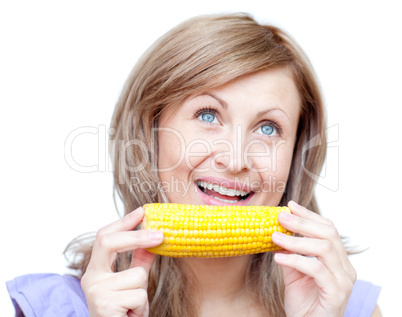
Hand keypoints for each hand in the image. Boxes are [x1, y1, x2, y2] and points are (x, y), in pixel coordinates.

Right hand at [81, 207, 163, 316]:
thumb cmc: (124, 311)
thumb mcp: (132, 282)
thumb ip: (139, 260)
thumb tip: (153, 237)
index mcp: (95, 269)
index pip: (105, 237)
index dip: (123, 222)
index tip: (142, 211)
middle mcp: (91, 278)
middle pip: (109, 243)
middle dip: (137, 236)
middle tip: (160, 234)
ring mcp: (96, 292)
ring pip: (136, 275)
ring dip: (143, 290)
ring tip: (134, 305)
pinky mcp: (105, 306)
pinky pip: (138, 295)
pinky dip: (141, 306)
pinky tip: (131, 314)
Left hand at [272, 201, 355, 316]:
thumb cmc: (303, 304)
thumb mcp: (293, 274)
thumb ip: (290, 253)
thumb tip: (277, 231)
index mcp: (338, 260)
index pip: (328, 229)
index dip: (309, 216)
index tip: (290, 206)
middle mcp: (345, 268)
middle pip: (329, 234)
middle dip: (303, 222)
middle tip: (281, 216)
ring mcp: (343, 281)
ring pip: (324, 248)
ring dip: (297, 240)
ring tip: (275, 236)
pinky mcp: (336, 294)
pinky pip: (316, 270)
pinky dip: (296, 260)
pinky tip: (278, 258)